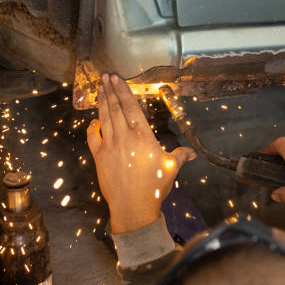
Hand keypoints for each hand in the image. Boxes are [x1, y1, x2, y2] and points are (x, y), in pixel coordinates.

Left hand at [87, 74, 195, 233]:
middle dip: (109, 90)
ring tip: (99, 87)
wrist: (133, 207)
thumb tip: (192, 152)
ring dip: (101, 101)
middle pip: (115, 108)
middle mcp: (124, 137)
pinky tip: (93, 120)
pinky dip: (92, 127)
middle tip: (105, 76)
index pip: (131, 107)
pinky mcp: (99, 157)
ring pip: (104, 118)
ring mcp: (109, 146)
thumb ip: (180, 155)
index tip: (116, 79)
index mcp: (142, 136)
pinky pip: (92, 137)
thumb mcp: (171, 168)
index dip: (123, 91)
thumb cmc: (155, 186)